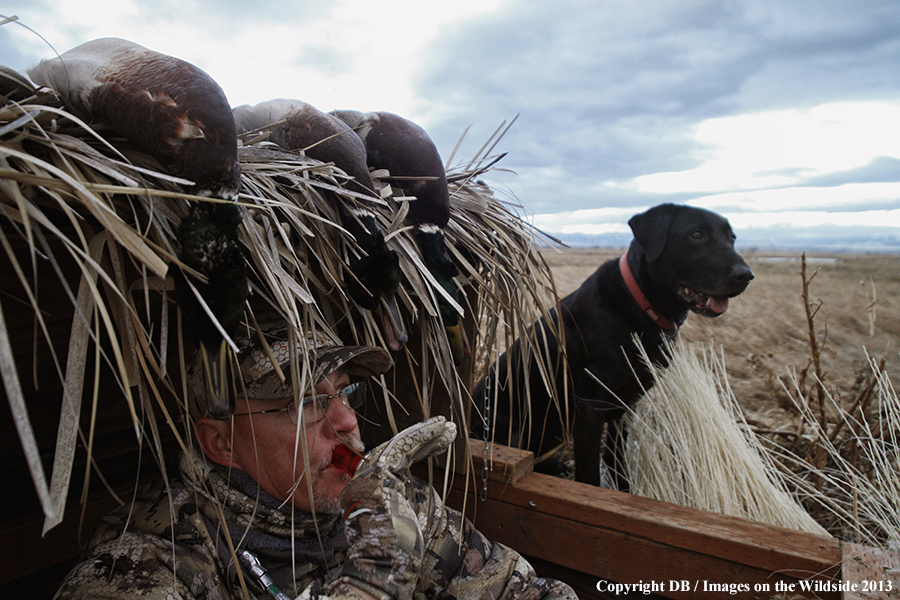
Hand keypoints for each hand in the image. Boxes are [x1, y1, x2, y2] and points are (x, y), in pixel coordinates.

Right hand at [327, 416, 456, 599]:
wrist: (386, 570)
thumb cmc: (399, 550)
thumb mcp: (407, 515)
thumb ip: (407, 494)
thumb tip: (416, 480)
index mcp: (369, 492)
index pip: (394, 462)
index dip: (418, 447)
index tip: (441, 439)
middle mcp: (363, 482)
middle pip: (395, 451)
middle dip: (423, 437)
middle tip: (446, 427)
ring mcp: (367, 478)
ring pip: (398, 445)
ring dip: (425, 433)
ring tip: (447, 426)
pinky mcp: (376, 476)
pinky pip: (400, 447)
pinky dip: (421, 435)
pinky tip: (437, 430)